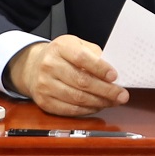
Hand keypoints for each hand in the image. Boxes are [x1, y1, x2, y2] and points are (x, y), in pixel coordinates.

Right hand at [6, 35, 126, 117]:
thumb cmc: (61, 56)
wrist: (33, 66)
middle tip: (121, 95)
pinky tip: (97, 106)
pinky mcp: (44, 101)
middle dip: (106, 90)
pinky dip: (87, 110)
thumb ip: (94, 55)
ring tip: (112, 102)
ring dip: (99, 102)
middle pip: (82, 81)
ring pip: (77, 98)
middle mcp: (50, 65)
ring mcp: (45, 85)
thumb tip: (113, 74)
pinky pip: (70, 110)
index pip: (82, 58)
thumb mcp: (76, 45)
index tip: (115, 76)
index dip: (100, 68)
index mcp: (60, 47)